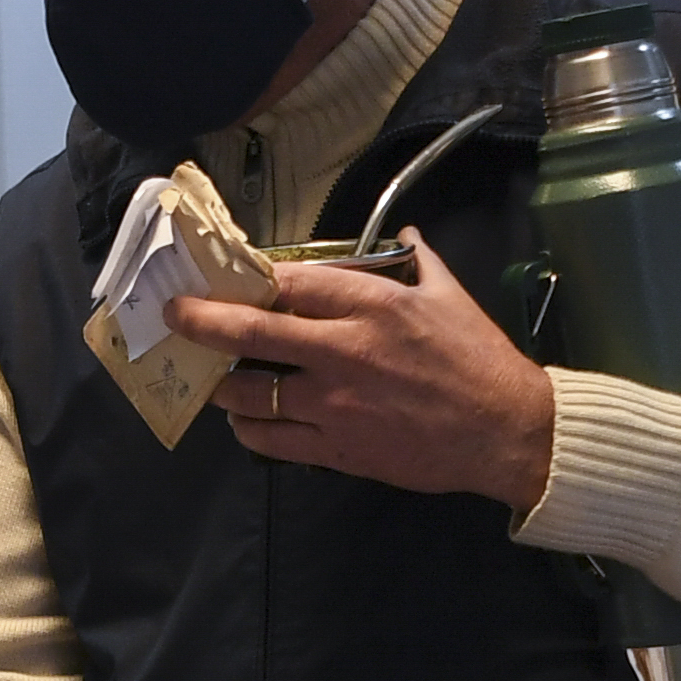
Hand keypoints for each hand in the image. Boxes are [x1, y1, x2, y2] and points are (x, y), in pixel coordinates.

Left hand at [162, 233, 556, 508]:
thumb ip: (418, 260)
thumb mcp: (450, 296)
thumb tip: (404, 231)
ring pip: (249, 391)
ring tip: (210, 377)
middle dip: (202, 320)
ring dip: (221, 383)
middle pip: (252, 330)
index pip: (289, 283)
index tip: (222, 277)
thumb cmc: (479, 359)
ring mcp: (334, 404)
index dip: (249, 279)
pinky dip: (247, 427)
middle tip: (174, 314)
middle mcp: (342, 350)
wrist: (506, 431)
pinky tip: (242, 419)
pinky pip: (269, 438)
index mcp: (371, 305)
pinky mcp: (335, 449)